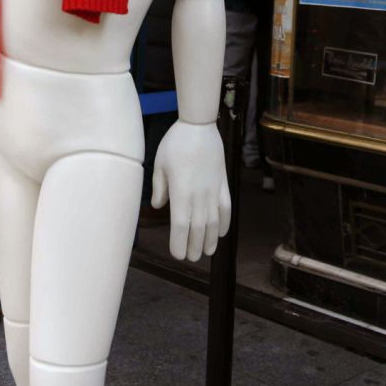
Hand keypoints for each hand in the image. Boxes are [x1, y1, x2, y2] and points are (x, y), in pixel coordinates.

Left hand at [151, 120, 231, 261]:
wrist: (199, 127)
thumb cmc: (175, 144)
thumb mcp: (159, 164)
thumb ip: (160, 188)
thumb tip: (159, 207)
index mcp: (181, 192)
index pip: (181, 225)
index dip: (179, 242)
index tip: (177, 255)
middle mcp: (200, 195)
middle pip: (199, 229)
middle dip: (194, 246)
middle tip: (190, 258)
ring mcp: (214, 191)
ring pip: (214, 223)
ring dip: (210, 240)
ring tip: (206, 252)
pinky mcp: (223, 184)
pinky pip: (226, 209)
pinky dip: (224, 223)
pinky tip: (221, 233)